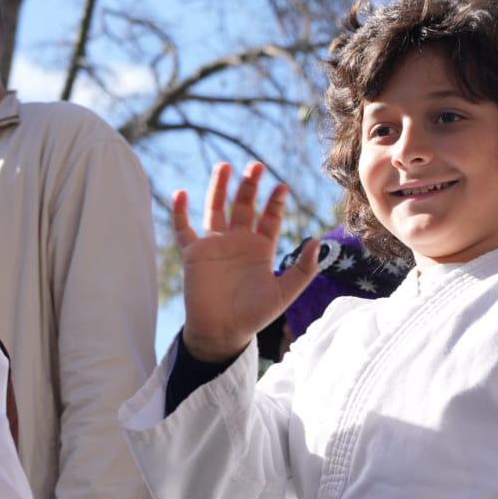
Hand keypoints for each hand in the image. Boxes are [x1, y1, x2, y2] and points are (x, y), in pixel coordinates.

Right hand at [175, 161, 319, 362]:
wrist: (222, 332)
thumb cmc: (253, 315)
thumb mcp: (284, 294)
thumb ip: (303, 270)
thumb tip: (317, 241)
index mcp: (261, 249)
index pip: (269, 218)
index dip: (275, 202)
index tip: (282, 186)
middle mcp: (238, 242)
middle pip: (244, 206)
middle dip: (249, 187)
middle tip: (256, 166)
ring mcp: (215, 245)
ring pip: (216, 209)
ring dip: (219, 188)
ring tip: (224, 167)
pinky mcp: (194, 253)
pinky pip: (184, 228)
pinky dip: (180, 212)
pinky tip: (181, 194)